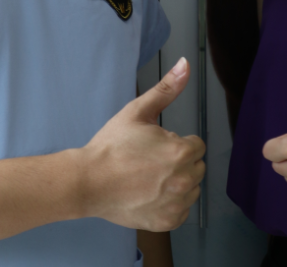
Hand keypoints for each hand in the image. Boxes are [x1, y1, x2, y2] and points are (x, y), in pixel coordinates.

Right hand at [81, 58, 205, 230]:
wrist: (89, 182)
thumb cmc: (112, 147)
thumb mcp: (138, 111)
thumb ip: (167, 88)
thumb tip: (185, 64)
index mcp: (180, 151)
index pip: (197, 145)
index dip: (177, 142)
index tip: (157, 145)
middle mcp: (183, 180)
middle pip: (196, 166)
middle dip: (180, 161)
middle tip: (152, 160)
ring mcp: (175, 204)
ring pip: (191, 189)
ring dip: (178, 182)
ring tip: (150, 177)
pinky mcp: (166, 221)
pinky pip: (182, 210)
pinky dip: (171, 203)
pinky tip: (151, 194)